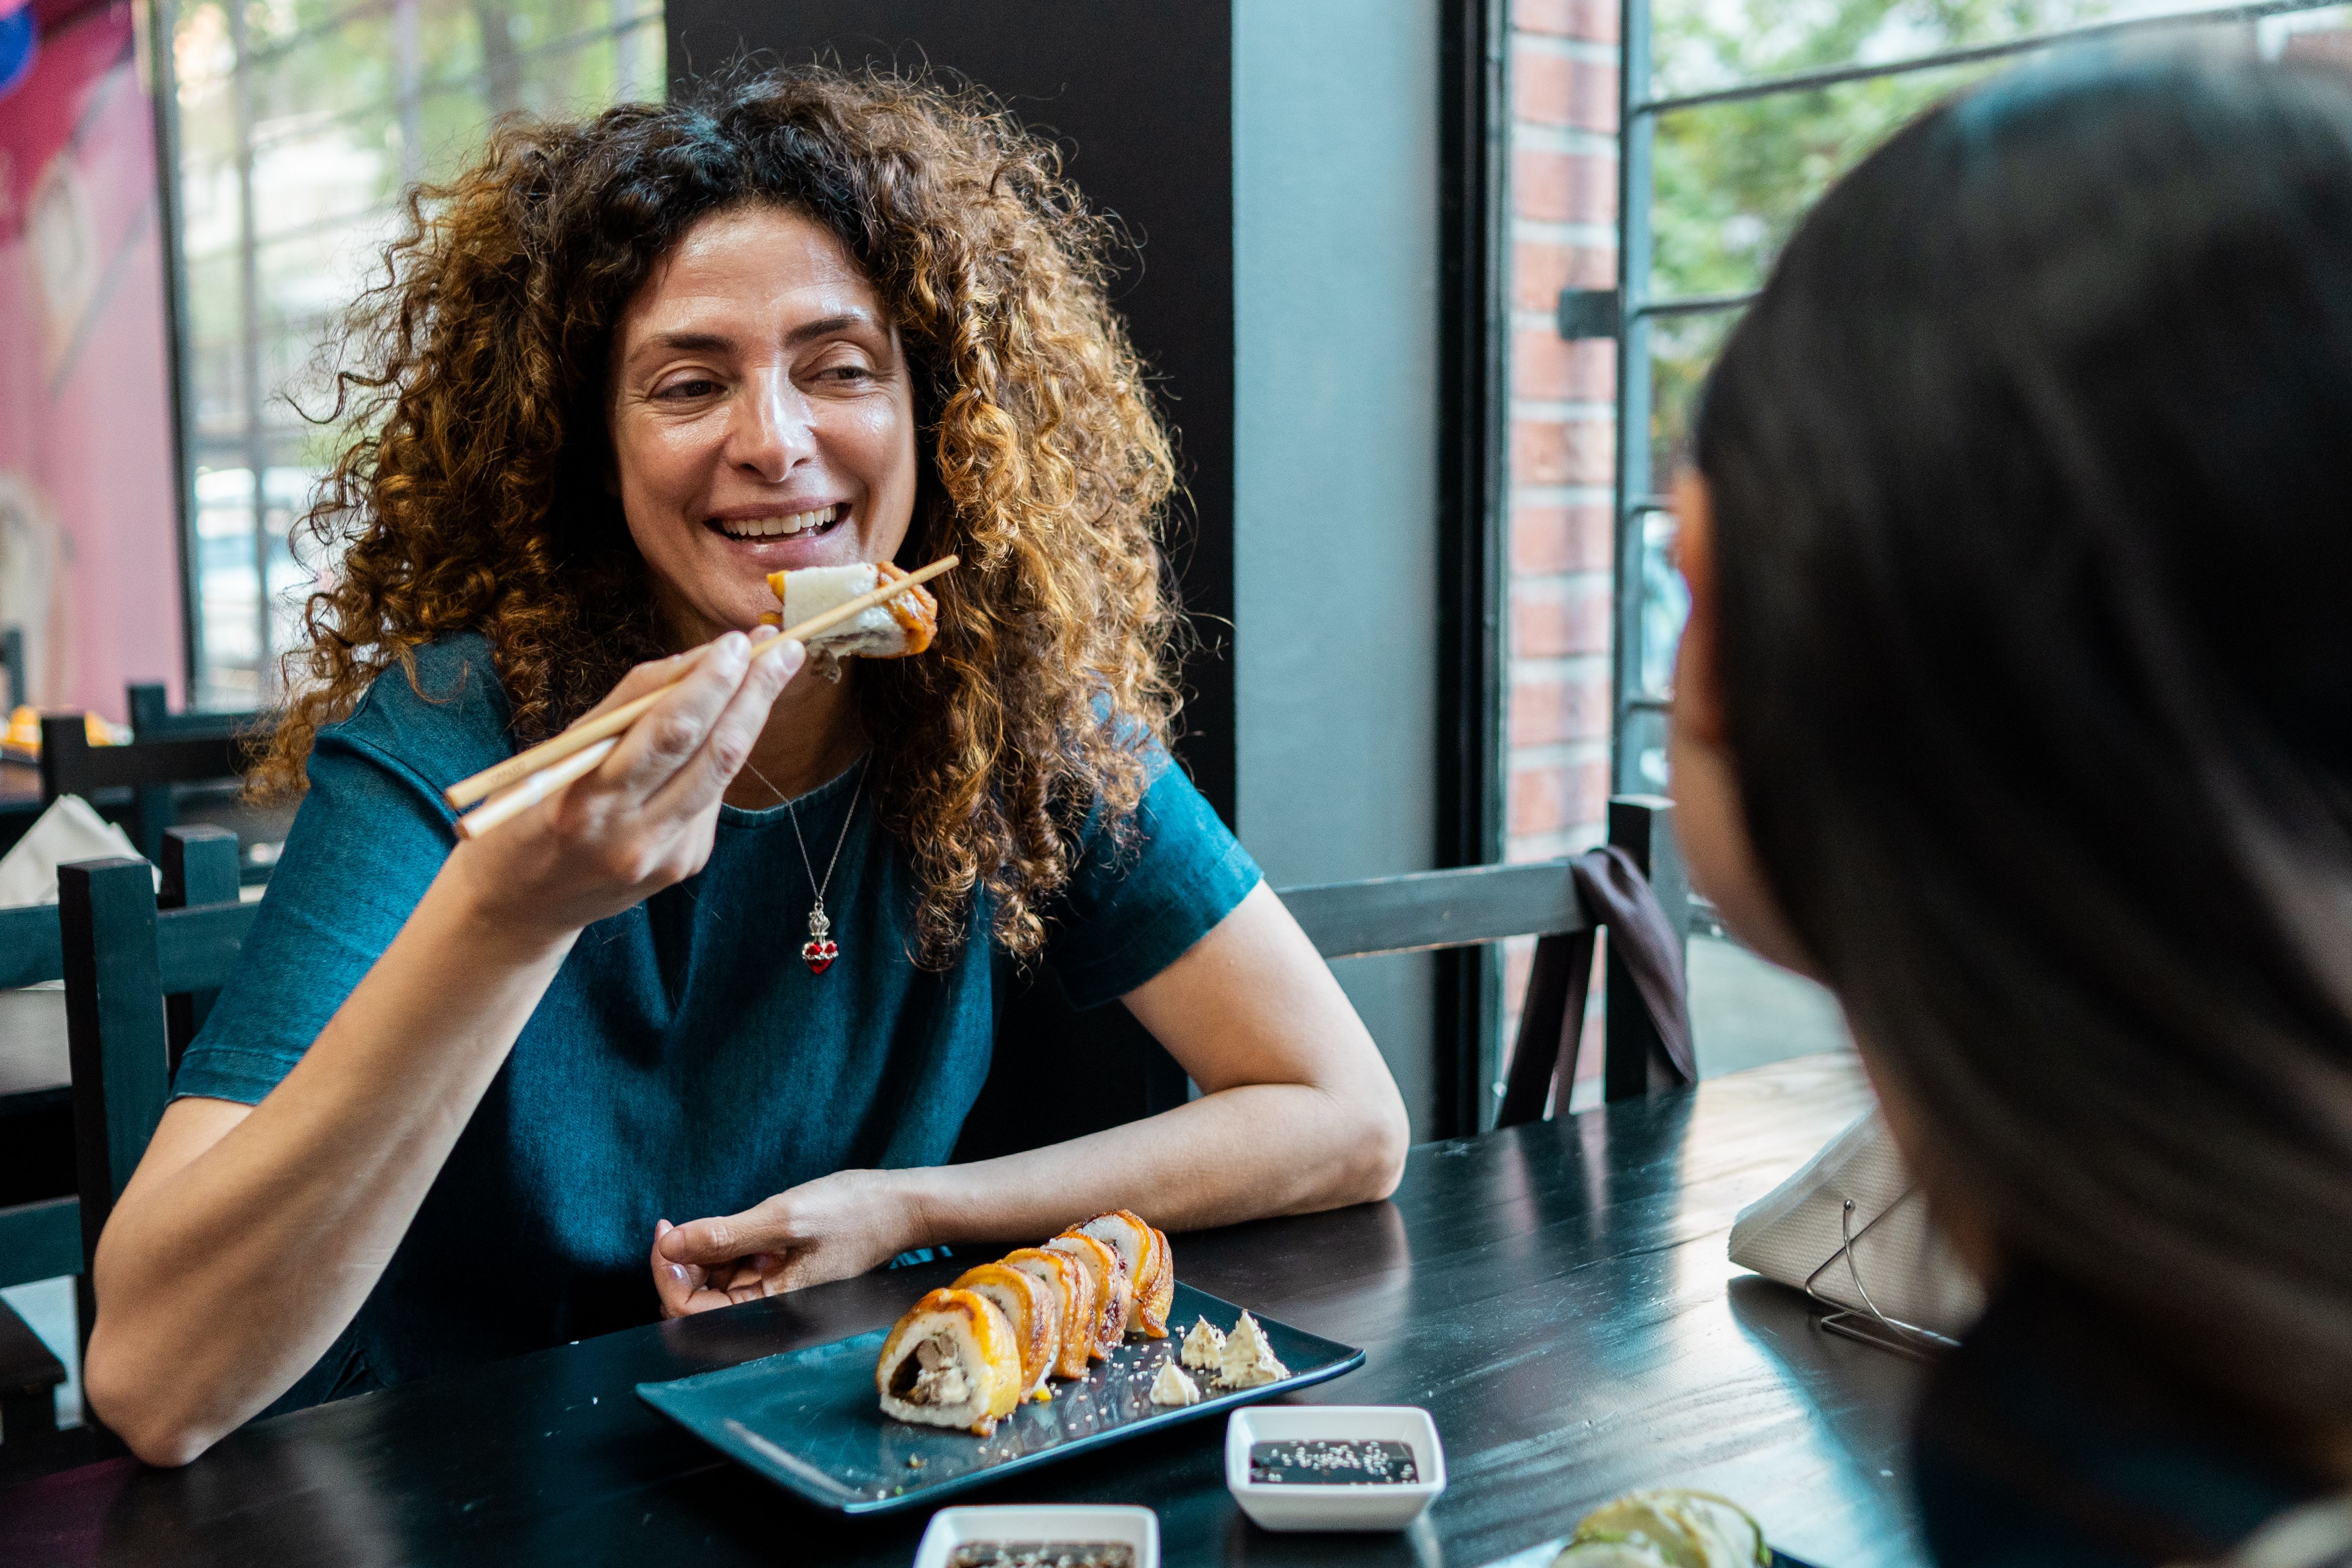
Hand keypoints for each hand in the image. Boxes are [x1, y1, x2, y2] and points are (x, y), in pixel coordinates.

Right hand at [445, 630, 803, 944]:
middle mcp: (631, 833)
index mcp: (587, 799)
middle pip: (712, 751)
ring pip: (723, 773)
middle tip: (786, 646)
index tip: (740, 641)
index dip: (709, 682)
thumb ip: (624, 712)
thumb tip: (694, 663)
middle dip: (753, 691)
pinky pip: (711, 797)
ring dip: (752, 716)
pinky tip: (722, 729)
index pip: (666, 730)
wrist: (522, 906)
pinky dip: (719, 756)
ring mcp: (664, 855)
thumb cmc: (530, 812)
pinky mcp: (684, 865)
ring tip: (774, 669)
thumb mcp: (558, 755)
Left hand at [650, 1169, 927, 1317]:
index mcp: (771, 1311)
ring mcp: (771, 1292)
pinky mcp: (777, 1275)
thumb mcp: (785, 1219)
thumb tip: (669, 1245)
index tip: (666, 1233)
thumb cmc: (856, 1213)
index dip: (669, 1275)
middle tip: (681, 1224)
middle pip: (696, 1301)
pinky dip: (725, 1248)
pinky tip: (742, 1228)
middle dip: (682, 1264)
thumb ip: (725, 1235)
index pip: (692, 1312)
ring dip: (704, 1253)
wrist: (902, 1206)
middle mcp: (768, 1310)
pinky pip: (734, 1270)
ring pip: (712, 1284)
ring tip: (729, 1223)